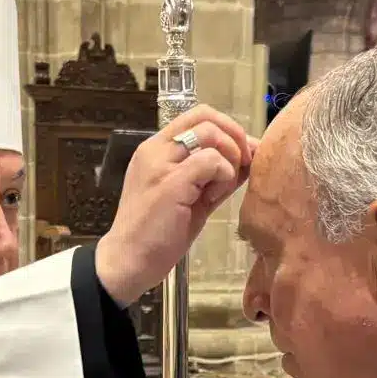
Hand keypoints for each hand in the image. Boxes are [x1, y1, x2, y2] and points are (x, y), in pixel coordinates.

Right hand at [94, 105, 250, 304]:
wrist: (128, 262)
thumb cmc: (157, 235)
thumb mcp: (191, 198)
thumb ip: (214, 176)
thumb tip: (248, 158)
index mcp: (156, 150)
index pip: (197, 116)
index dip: (227, 128)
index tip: (242, 154)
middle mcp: (155, 149)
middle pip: (205, 116)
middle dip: (235, 135)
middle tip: (244, 164)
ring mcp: (160, 164)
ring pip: (210, 134)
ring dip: (229, 158)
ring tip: (220, 189)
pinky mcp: (170, 182)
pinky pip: (211, 161)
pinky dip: (223, 176)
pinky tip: (213, 199)